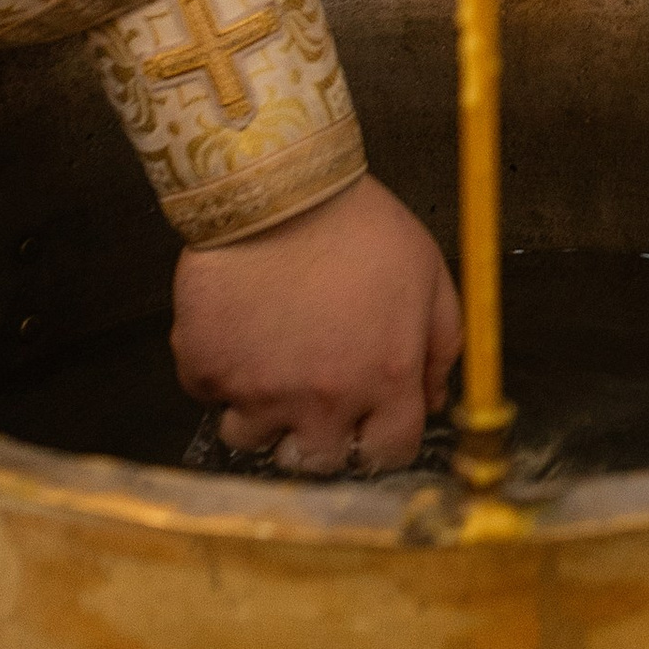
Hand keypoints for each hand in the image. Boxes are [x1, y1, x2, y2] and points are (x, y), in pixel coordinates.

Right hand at [172, 171, 461, 470]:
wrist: (278, 186)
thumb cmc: (360, 224)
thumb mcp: (430, 275)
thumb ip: (442, 346)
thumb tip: (435, 401)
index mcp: (386, 379)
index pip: (388, 454)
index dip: (379, 439)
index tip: (367, 422)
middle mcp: (323, 400)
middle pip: (316, 463)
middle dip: (317, 437)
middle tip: (312, 397)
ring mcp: (258, 391)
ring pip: (252, 439)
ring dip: (260, 413)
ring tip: (268, 363)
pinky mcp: (206, 368)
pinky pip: (207, 395)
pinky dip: (217, 373)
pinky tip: (236, 330)